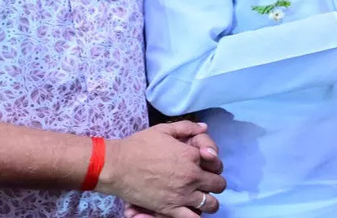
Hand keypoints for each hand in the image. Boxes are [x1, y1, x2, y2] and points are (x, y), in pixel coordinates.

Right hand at [99, 121, 223, 217]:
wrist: (118, 165)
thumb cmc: (139, 145)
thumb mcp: (163, 130)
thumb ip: (186, 127)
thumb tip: (204, 127)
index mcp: (191, 155)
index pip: (216, 162)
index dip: (213, 163)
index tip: (206, 165)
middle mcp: (191, 175)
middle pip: (218, 184)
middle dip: (215, 183)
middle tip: (206, 183)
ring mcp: (182, 194)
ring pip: (211, 204)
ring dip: (209, 201)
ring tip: (202, 199)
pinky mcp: (170, 209)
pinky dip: (196, 216)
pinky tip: (192, 211)